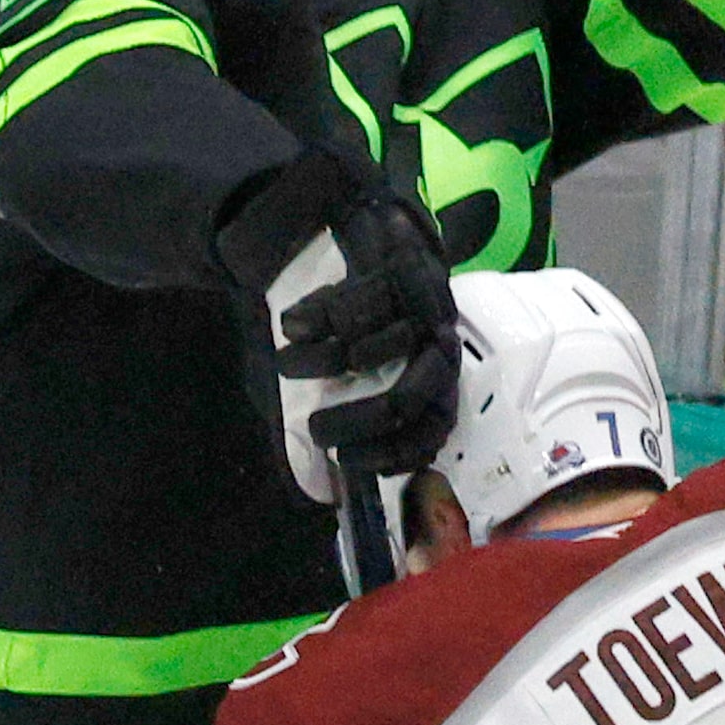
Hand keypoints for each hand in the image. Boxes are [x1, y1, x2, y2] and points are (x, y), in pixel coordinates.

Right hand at [276, 196, 460, 477]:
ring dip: (321, 364)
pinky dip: (316, 321)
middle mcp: (437, 346)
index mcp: (432, 380)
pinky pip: (358, 306)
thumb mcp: (325, 385)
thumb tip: (320, 490)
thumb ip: (325, 429)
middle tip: (314, 428)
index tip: (344, 462)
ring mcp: (424, 304)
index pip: (429, 434)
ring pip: (378, 350)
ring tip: (286, 363)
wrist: (329, 233)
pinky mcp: (400, 264)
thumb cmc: (331, 326)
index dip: (389, 455)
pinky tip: (290, 324)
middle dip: (357, 421)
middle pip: (409, 398)